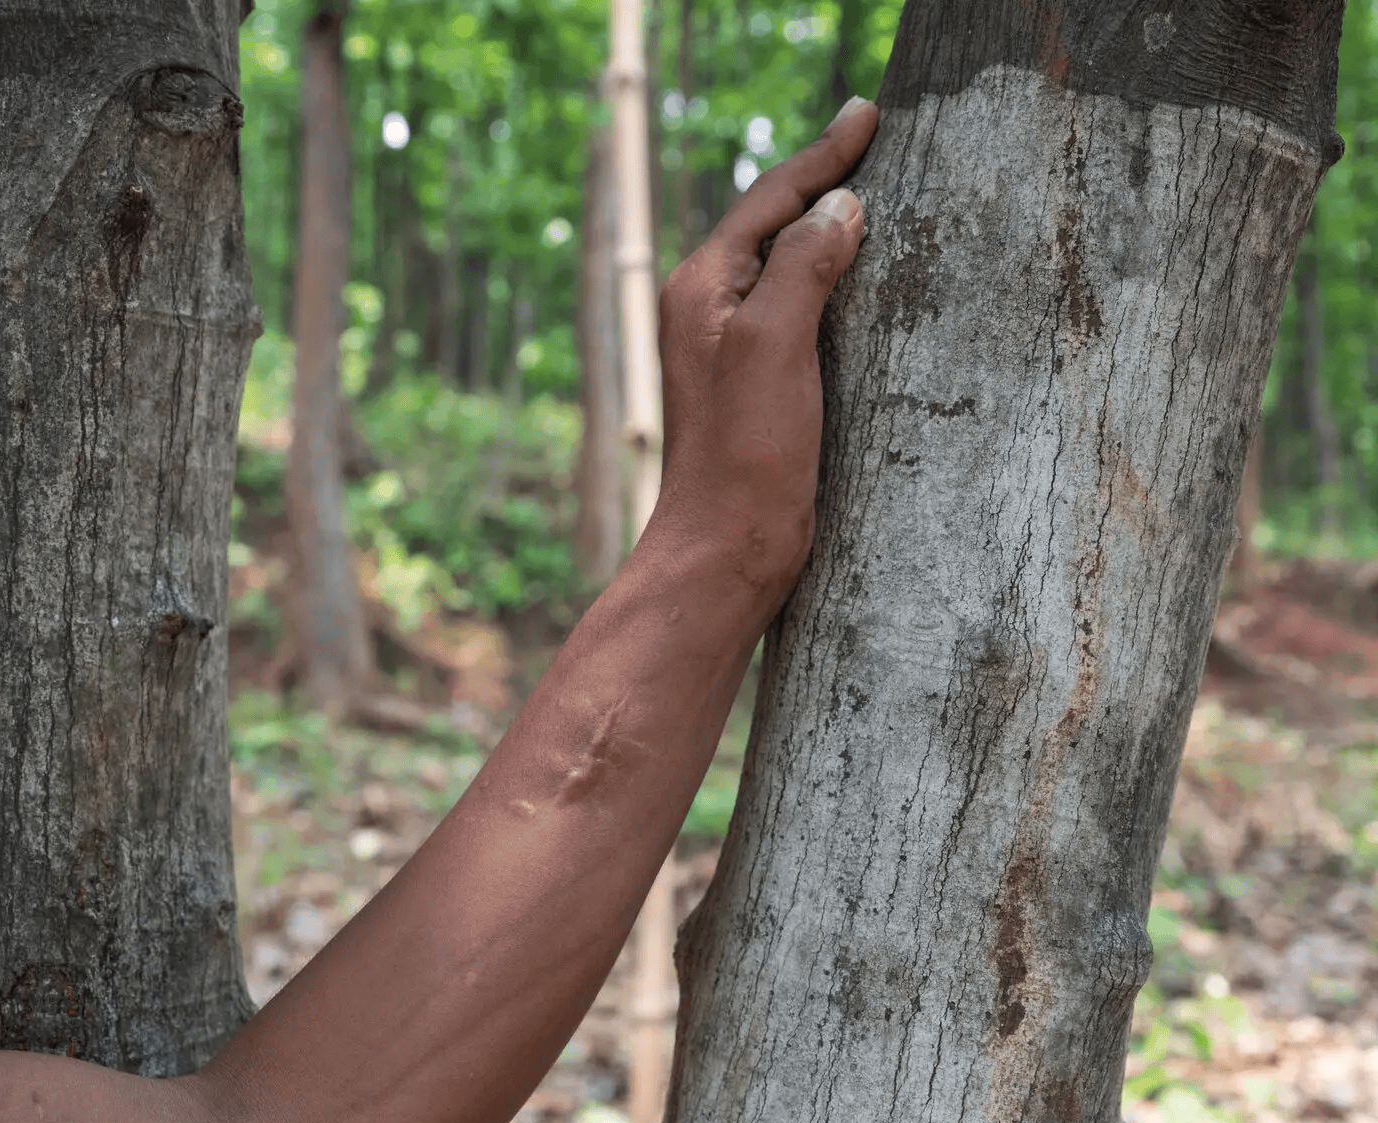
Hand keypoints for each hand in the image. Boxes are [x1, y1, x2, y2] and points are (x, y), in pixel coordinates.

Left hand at [649, 96, 878, 609]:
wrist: (723, 554)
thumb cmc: (743, 459)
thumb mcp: (775, 346)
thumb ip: (803, 267)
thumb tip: (839, 206)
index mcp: (701, 289)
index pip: (770, 199)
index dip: (822, 156)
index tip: (867, 114)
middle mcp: (707, 313)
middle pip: (772, 226)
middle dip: (822, 183)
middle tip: (871, 139)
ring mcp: (729, 352)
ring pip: (785, 269)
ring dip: (828, 233)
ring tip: (874, 197)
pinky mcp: (756, 390)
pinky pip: (798, 315)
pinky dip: (833, 287)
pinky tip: (864, 287)